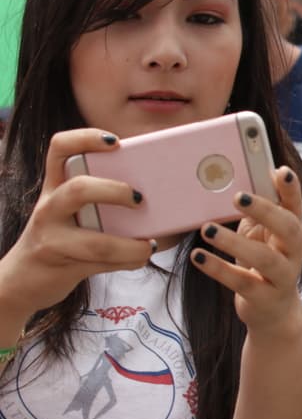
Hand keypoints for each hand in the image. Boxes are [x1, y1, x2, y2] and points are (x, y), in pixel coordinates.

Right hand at [0, 129, 153, 315]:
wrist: (24, 280)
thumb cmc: (62, 239)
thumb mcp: (73, 213)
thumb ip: (101, 200)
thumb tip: (159, 194)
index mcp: (56, 186)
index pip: (60, 149)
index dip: (85, 138)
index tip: (115, 142)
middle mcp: (50, 207)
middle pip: (79, 189)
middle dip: (115, 192)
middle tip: (138, 199)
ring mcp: (52, 237)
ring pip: (95, 242)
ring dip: (130, 246)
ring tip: (148, 244)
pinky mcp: (61, 265)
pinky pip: (103, 264)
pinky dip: (128, 260)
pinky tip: (140, 256)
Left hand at [190, 166, 301, 336]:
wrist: (273, 311)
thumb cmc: (262, 263)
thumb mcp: (262, 234)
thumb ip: (257, 210)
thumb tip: (239, 174)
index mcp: (293, 231)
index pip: (296, 206)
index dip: (291, 189)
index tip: (280, 170)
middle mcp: (294, 253)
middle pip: (289, 228)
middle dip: (265, 210)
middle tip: (237, 196)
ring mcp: (282, 277)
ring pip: (264, 258)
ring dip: (234, 242)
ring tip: (207, 229)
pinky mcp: (264, 298)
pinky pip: (241, 282)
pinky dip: (218, 268)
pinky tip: (198, 257)